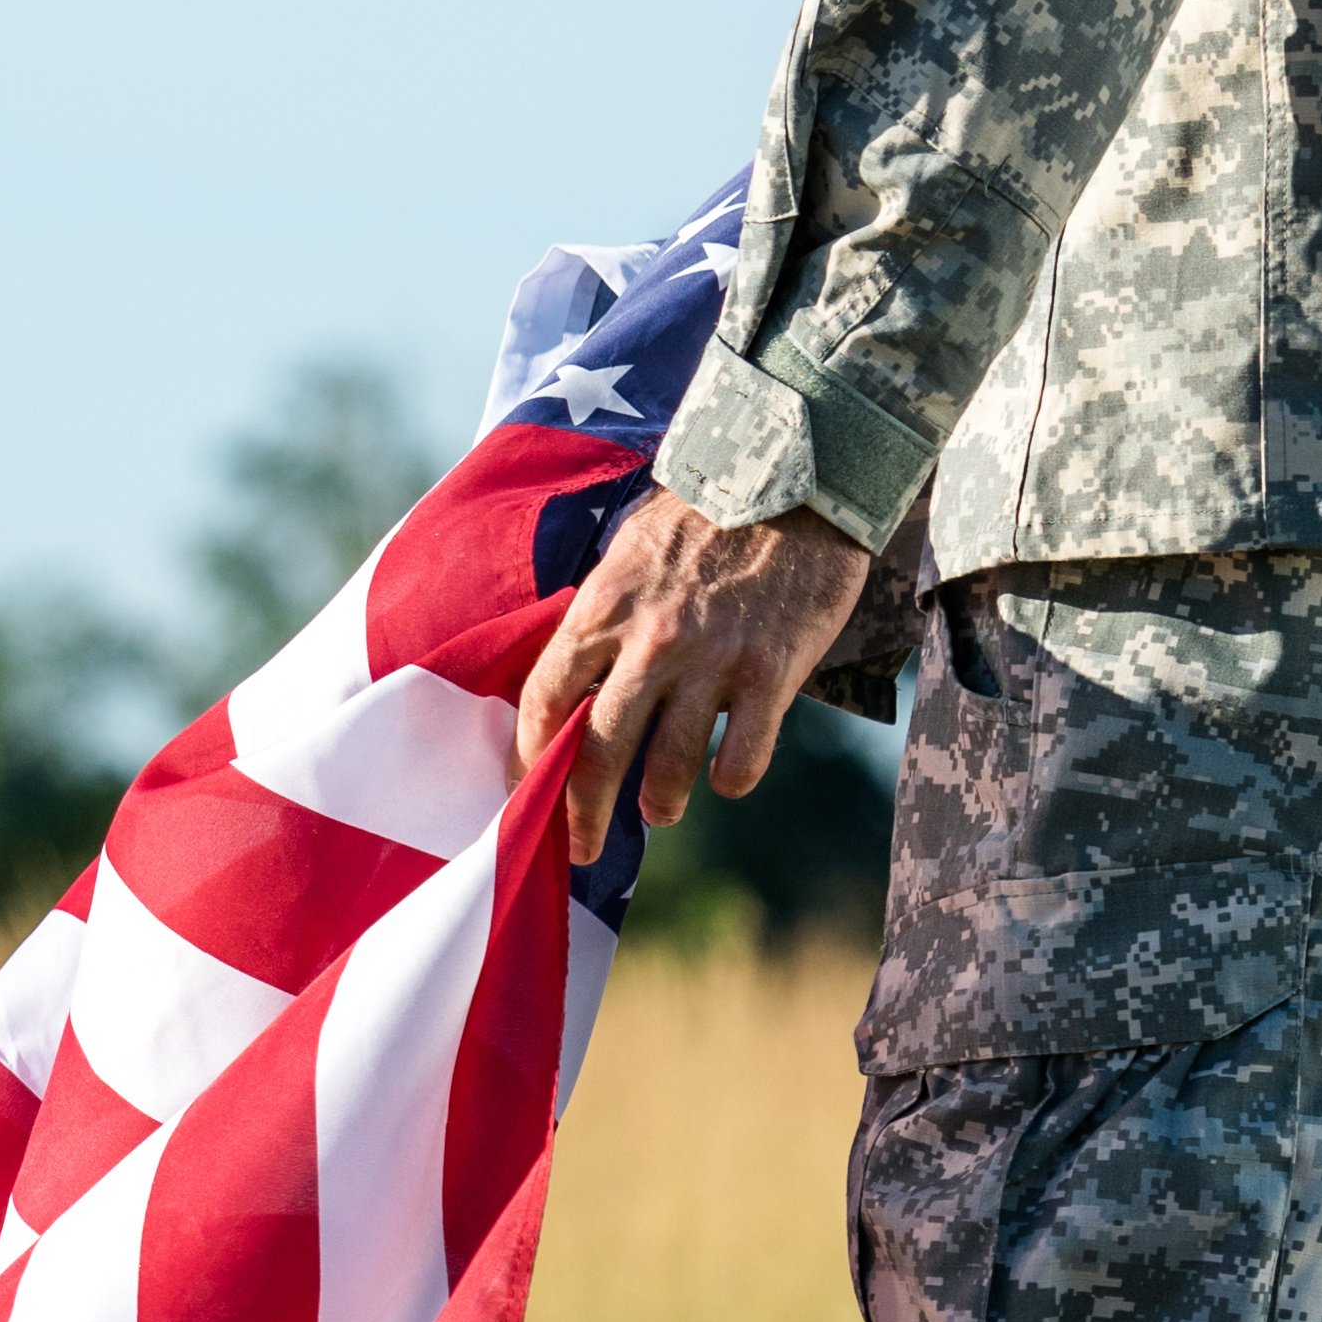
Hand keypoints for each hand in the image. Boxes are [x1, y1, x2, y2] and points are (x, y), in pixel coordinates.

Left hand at [513, 492, 875, 840]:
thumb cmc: (706, 512)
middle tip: (579, 848)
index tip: (527, 787)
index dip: (529, 754)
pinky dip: (731, 779)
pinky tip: (728, 777)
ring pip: (669, 767)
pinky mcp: (770, 672)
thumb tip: (578, 682)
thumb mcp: (630, 552)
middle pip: (596, 752)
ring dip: (660, 802)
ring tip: (661, 810)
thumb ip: (606, 617)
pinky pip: (742, 757)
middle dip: (581, 813)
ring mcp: (710, 660)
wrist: (794, 473)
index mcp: (601, 607)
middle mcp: (647, 640)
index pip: (544, 698)